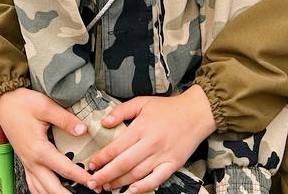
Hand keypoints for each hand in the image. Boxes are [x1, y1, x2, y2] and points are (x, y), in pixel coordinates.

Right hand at [0, 88, 93, 193]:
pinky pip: (33, 185)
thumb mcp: (45, 106)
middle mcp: (32, 161)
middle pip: (52, 189)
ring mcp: (27, 164)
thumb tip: (83, 130)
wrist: (4, 103)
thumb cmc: (23, 103)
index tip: (94, 183)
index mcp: (39, 150)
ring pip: (41, 191)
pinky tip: (52, 192)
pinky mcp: (26, 162)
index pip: (64, 169)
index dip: (81, 177)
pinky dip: (43, 192)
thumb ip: (65, 119)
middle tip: (89, 193)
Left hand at [84, 86, 215, 192]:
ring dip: (119, 183)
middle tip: (92, 182)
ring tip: (107, 187)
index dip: (101, 158)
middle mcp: (151, 143)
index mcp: (141, 127)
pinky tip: (132, 191)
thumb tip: (104, 122)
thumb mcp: (142, 102)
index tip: (91, 164)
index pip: (116, 147)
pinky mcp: (172, 164)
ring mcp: (162, 156)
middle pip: (123, 164)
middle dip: (105, 175)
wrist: (196, 113)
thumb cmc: (167, 108)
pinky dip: (144, 187)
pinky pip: (157, 179)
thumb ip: (121, 111)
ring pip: (137, 174)